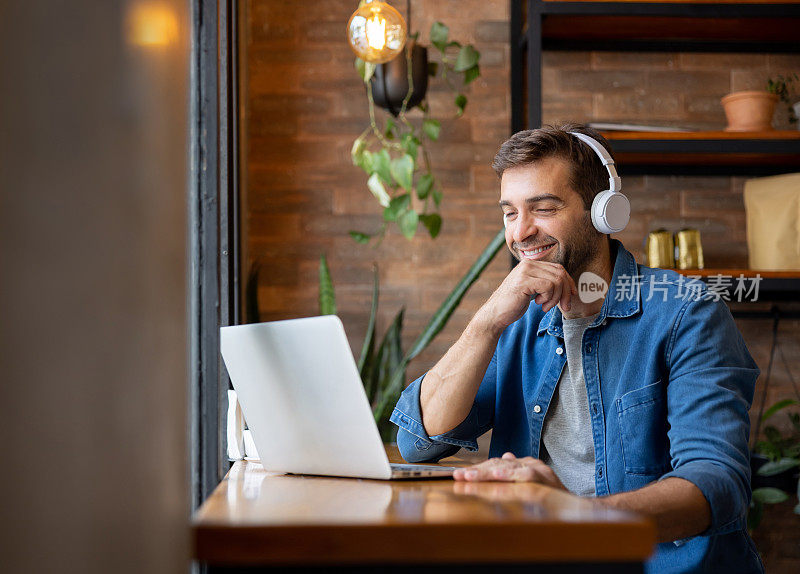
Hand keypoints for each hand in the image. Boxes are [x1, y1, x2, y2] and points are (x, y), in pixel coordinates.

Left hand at [452, 452, 566, 489]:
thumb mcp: (530, 483)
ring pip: (506, 468)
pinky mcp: (544, 478)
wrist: (574, 506)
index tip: (459, 475)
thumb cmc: (550, 496)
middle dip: (476, 471)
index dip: (477, 470)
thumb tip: (505, 455)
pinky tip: (496, 476)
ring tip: (470, 477)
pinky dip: (510, 475)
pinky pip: (524, 475)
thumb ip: (516, 471)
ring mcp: (537, 469)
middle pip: (497, 464)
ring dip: (486, 473)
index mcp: (523, 464)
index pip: (495, 464)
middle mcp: (528, 463)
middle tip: (458, 476)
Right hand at [477, 260, 576, 331]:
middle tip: (563, 306)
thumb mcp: (533, 290)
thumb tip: (570, 287)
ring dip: (555, 298)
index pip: (558, 268)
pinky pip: (549, 287)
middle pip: (560, 273)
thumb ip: (546, 283)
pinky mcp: (524, 281)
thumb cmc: (514, 304)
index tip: (571, 296)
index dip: (568, 282)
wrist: (495, 313)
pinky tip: (539, 304)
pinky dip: (549, 298)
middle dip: (565, 292)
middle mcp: (528, 264)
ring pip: (556, 281)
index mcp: (530, 264)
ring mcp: (525, 271)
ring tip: (545, 306)